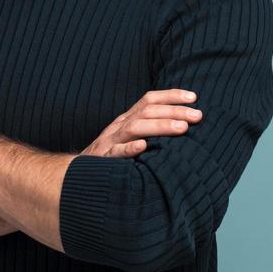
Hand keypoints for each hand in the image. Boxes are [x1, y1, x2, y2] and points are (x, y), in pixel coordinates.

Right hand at [80, 89, 201, 157]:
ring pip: (135, 128)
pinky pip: (116, 154)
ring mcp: (109, 142)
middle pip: (146, 112)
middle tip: (197, 116)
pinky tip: (144, 147)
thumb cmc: (109, 158)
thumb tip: (182, 127)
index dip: (171, 96)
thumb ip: (147, 132)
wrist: (75, 176)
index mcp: (126, 120)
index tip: (194, 97)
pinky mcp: (102, 160)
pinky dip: (130, 149)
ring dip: (160, 126)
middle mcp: (118, 127)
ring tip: (182, 128)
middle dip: (174, 111)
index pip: (148, 100)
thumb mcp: (127, 139)